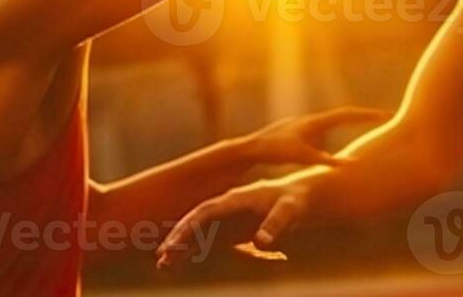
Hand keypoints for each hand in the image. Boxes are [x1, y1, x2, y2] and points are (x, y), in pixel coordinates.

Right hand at [156, 178, 312, 269]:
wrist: (299, 198)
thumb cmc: (295, 202)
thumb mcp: (290, 211)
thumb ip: (275, 225)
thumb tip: (261, 243)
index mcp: (235, 198)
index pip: (205, 211)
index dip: (190, 226)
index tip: (176, 241)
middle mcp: (225, 207)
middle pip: (195, 221)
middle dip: (178, 238)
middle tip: (163, 257)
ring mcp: (226, 218)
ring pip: (197, 233)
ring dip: (181, 247)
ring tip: (163, 265)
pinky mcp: (229, 230)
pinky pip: (206, 241)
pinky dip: (192, 251)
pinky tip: (177, 263)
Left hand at [239, 106, 388, 167]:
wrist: (250, 148)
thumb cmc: (275, 150)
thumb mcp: (303, 156)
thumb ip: (326, 160)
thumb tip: (350, 164)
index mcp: (316, 122)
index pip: (348, 115)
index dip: (367, 115)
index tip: (385, 115)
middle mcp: (312, 121)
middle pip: (344, 116)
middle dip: (363, 118)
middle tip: (383, 119)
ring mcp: (306, 127)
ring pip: (333, 124)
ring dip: (350, 124)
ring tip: (368, 126)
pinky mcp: (300, 135)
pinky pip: (324, 133)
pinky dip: (336, 136)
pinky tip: (338, 146)